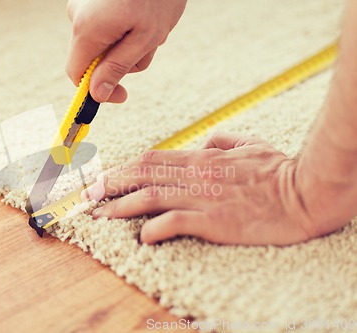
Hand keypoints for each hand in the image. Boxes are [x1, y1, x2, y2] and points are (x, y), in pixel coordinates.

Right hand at [66, 0, 186, 102]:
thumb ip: (117, 68)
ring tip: (152, 26)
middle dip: (123, 60)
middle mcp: (77, 15)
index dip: (96, 90)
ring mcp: (84, 4)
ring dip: (129, 44)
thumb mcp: (143, 38)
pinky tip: (143, 15)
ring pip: (104, 42)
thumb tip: (97, 94)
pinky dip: (126, 28)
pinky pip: (105, 25)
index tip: (121, 95)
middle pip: (93, 58)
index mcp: (86, 29)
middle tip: (150, 46)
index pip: (76, 73)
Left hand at [83, 133, 331, 244]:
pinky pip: (175, 222)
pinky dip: (155, 229)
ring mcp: (203, 197)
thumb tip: (206, 140)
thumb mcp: (250, 144)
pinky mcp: (214, 220)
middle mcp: (195, 175)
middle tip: (87, 197)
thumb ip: (223, 139)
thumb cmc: (278, 170)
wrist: (305, 193)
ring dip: (120, 208)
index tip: (103, 178)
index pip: (151, 160)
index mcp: (201, 158)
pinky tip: (142, 238)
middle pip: (141, 176)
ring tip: (99, 217)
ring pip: (150, 198)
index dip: (122, 169)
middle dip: (109, 186)